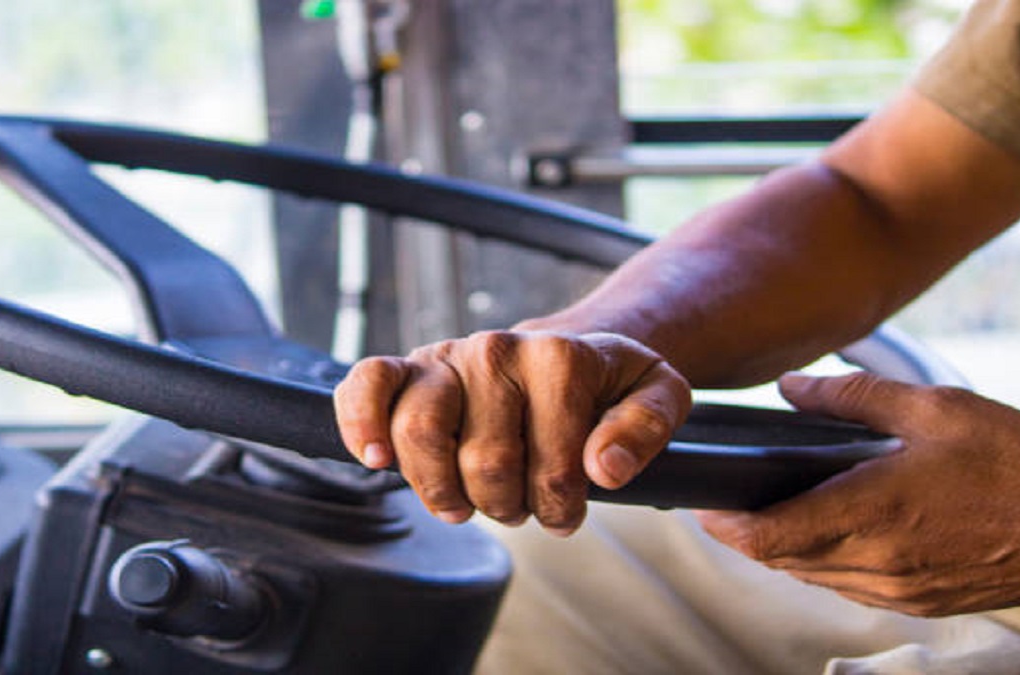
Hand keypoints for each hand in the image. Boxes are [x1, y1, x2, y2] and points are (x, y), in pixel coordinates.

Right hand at [333, 331, 690, 534]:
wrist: (564, 351)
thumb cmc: (606, 385)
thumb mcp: (657, 394)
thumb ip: (646, 426)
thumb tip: (605, 467)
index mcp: (562, 357)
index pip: (556, 466)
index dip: (563, 505)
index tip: (569, 505)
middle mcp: (499, 349)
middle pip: (487, 463)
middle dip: (507, 505)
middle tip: (520, 502)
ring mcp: (449, 356)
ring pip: (421, 432)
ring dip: (444, 490)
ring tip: (466, 500)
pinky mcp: (408, 366)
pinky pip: (367, 385)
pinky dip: (361, 422)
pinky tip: (376, 457)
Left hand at [698, 371, 1019, 616]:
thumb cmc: (1017, 461)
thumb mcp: (934, 408)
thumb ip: (852, 397)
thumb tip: (792, 388)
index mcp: (872, 512)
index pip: (768, 538)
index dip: (724, 527)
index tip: (702, 508)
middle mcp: (879, 563)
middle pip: (782, 561)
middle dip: (748, 535)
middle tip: (729, 505)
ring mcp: (901, 590)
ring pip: (814, 578)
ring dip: (786, 551)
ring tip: (775, 513)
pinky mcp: (923, 602)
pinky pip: (852, 590)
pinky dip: (826, 565)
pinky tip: (834, 533)